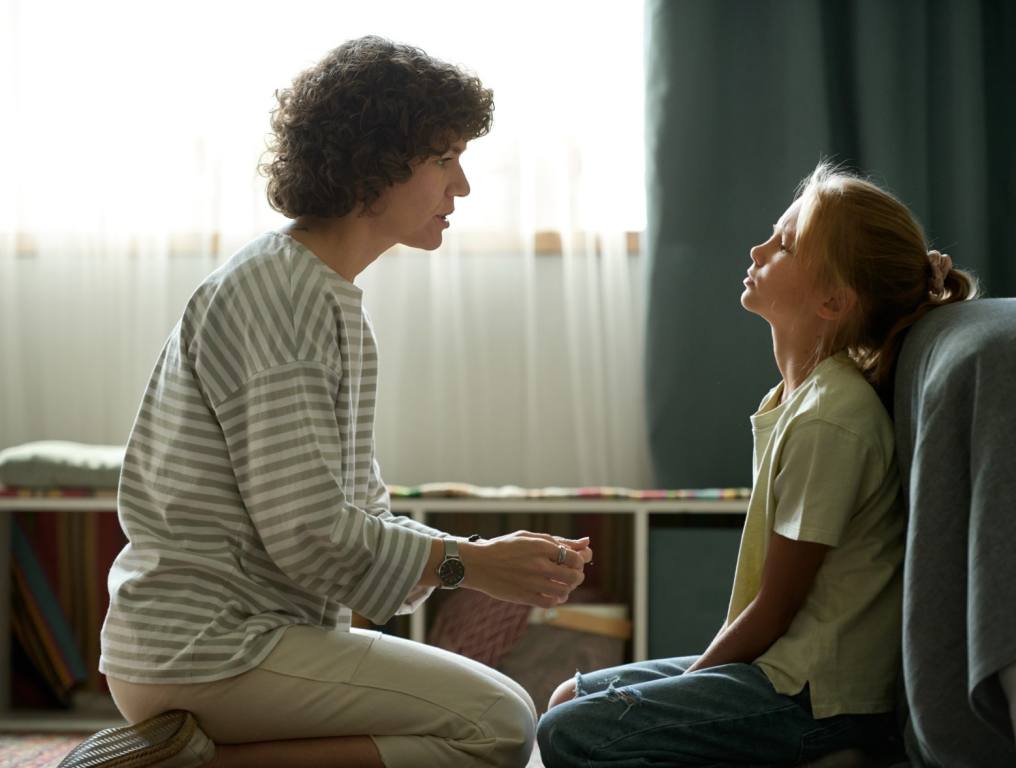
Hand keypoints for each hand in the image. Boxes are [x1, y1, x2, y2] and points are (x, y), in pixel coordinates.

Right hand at [460, 530, 592, 608]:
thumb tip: (587, 542)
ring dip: (567, 588)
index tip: (574, 561)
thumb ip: (560, 541)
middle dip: (577, 575)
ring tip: (562, 584)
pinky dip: (556, 599)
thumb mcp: (531, 538)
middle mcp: (538, 565)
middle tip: (572, 574)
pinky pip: (550, 603)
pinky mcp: (524, 597)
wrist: (478, 563)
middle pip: (573, 576)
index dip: (579, 561)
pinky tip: (552, 593)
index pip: (575, 557)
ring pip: (563, 591)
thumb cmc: (506, 547)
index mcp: (541, 546)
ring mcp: (531, 582)